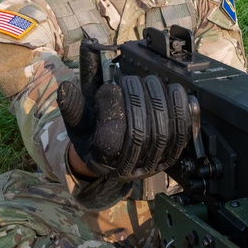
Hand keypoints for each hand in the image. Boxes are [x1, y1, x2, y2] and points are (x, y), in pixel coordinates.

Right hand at [57, 41, 190, 181]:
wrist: (109, 159)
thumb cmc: (92, 137)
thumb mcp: (78, 121)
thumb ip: (73, 105)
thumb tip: (64, 86)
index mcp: (101, 159)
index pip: (109, 129)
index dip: (111, 101)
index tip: (110, 87)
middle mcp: (126, 167)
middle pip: (139, 131)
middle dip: (138, 97)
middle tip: (133, 80)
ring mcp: (150, 165)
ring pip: (162, 134)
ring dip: (161, 101)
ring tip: (152, 81)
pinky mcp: (168, 159)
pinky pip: (180, 137)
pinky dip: (183, 113)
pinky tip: (180, 94)